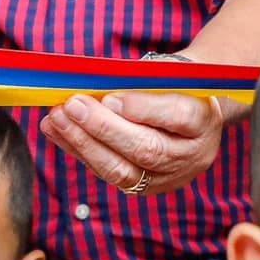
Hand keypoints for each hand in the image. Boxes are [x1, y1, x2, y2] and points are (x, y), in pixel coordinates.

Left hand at [40, 90, 224, 196]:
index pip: (178, 116)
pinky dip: (78, 150)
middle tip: (72, 105)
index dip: (142, 108)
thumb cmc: (173, 83)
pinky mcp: (143, 188)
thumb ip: (140, 79)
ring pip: (123, 171)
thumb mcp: (167, 72)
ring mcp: (167, 177)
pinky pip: (107, 173)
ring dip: (83, 144)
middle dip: (104, 128)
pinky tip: (56, 129)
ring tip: (56, 118)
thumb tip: (94, 83)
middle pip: (148, 149)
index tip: (109, 97)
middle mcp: (191, 155)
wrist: (189, 110)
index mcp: (204, 119)